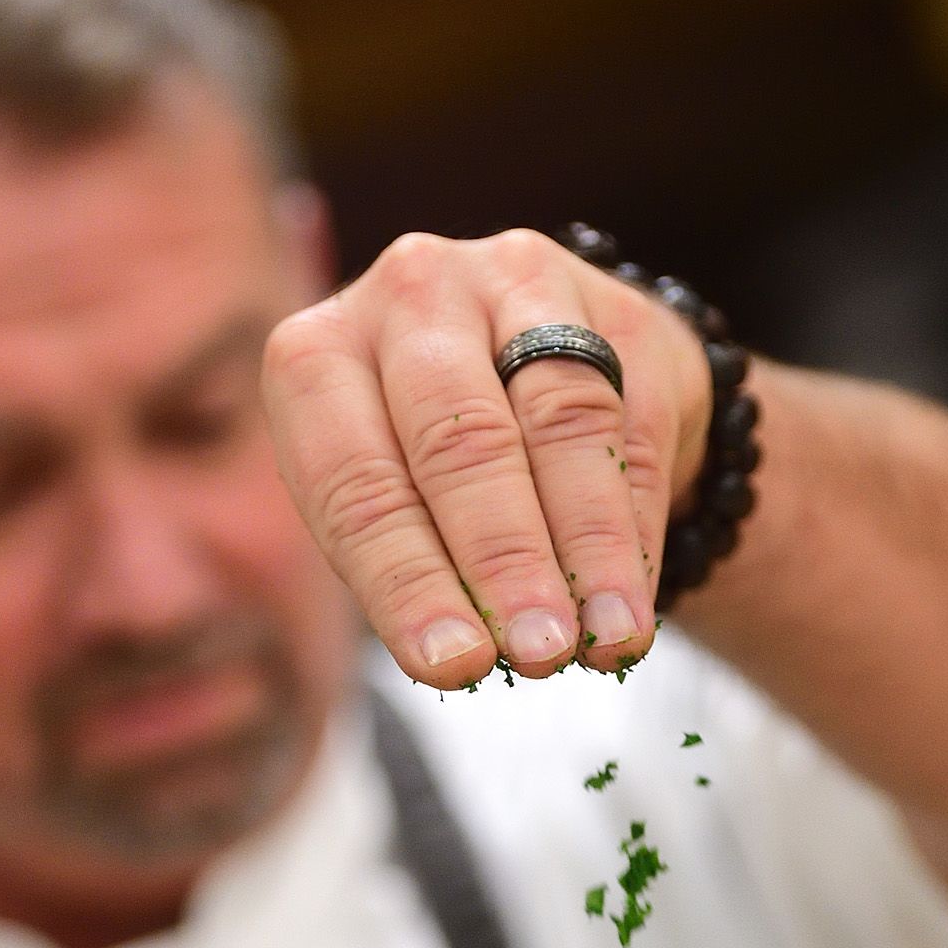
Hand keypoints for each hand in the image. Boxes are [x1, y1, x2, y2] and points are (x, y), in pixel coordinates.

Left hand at [262, 228, 713, 686]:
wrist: (541, 384)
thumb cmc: (430, 471)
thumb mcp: (389, 510)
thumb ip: (410, 567)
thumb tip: (460, 656)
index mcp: (316, 355)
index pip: (358, 483)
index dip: (407, 582)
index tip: (451, 665)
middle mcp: (408, 294)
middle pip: (459, 440)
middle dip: (501, 561)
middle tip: (535, 653)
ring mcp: (514, 282)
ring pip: (558, 422)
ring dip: (583, 547)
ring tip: (600, 640)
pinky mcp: (612, 309)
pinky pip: (629, 426)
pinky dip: (631, 528)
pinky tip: (631, 602)